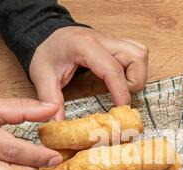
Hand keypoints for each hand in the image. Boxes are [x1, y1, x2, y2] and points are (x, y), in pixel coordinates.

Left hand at [29, 26, 148, 119]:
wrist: (46, 33)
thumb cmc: (46, 53)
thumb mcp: (42, 76)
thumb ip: (50, 100)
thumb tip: (57, 123)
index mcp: (85, 46)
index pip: (113, 69)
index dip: (121, 92)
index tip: (121, 110)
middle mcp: (104, 40)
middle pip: (137, 57)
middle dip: (134, 82)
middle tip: (118, 96)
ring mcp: (112, 40)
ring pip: (140, 54)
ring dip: (137, 74)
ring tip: (121, 87)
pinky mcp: (116, 45)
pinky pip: (137, 53)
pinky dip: (135, 68)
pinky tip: (122, 79)